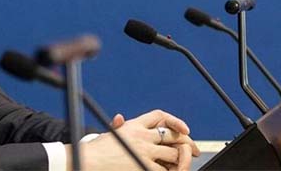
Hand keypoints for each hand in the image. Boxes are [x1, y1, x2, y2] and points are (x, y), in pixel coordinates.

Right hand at [77, 109, 199, 170]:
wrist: (87, 160)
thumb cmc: (94, 150)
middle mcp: (141, 136)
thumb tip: (120, 118)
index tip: (185, 129)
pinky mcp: (143, 166)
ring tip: (182, 164)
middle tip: (194, 151)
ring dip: (181, 161)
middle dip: (186, 144)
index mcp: (133, 125)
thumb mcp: (107, 134)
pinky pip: (165, 170)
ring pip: (173, 154)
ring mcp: (144, 151)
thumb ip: (118, 127)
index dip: (175, 121)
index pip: (159, 116)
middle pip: (172, 136)